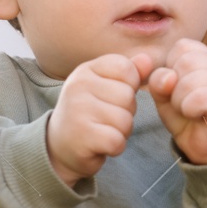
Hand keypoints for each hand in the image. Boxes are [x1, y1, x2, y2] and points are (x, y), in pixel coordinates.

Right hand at [46, 52, 154, 185]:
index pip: (126, 68)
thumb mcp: (107, 87)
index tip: (111, 97)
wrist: (59, 146)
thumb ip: (129, 73)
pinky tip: (100, 145)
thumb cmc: (90, 113)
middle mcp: (78, 86)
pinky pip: (117, 141)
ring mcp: (77, 110)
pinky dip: (115, 148)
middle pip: (128, 97)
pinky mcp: (81, 136)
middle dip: (126, 112)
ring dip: (121, 132)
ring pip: (125, 120)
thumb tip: (147, 60)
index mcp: (86, 70)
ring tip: (102, 131)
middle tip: (105, 119)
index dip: (129, 87)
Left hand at [146, 38, 206, 165]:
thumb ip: (159, 80)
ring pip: (192, 79)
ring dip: (181, 100)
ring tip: (189, 110)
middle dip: (174, 85)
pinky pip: (200, 97)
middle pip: (186, 61)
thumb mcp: (165, 94)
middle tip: (183, 102)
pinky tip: (197, 115)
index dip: (170, 68)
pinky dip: (189, 109)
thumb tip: (167, 77)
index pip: (182, 46)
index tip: (177, 87)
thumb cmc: (188, 116)